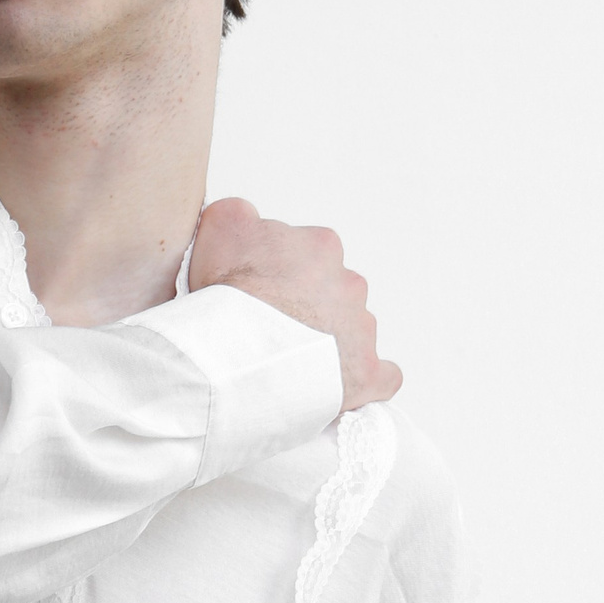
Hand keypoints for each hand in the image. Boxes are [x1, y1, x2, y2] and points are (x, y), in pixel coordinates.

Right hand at [189, 197, 400, 412]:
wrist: (235, 355)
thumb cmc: (226, 298)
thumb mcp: (221, 229)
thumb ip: (238, 215)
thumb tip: (244, 218)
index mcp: (320, 248)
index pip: (307, 256)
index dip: (280, 277)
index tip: (259, 296)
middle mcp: (348, 284)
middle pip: (332, 293)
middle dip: (308, 310)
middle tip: (272, 332)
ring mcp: (361, 330)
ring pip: (352, 332)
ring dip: (328, 345)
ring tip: (290, 367)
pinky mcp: (366, 374)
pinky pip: (382, 375)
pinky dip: (364, 380)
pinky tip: (342, 387)